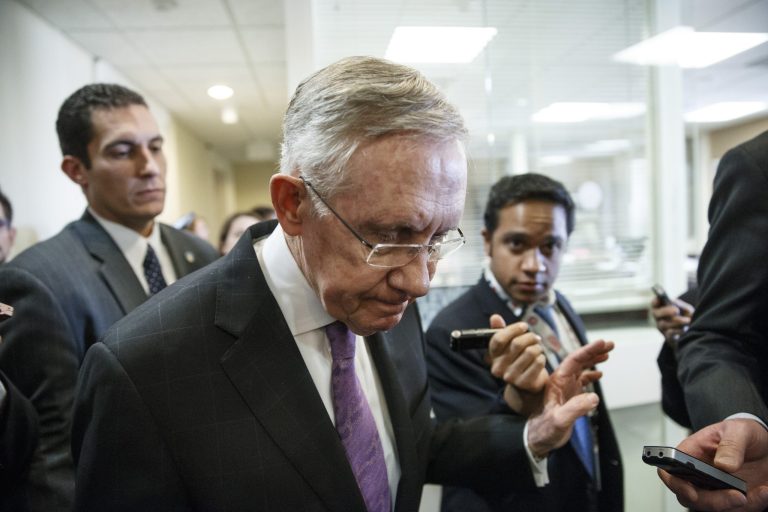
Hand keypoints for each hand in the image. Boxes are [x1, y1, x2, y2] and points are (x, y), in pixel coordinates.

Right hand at [486, 314, 547, 415]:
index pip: (498, 339)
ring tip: (538, 349)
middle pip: (517, 344)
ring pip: (530, 352)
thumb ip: (500, 331)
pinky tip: (540, 359)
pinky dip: (542, 358)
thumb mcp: (507, 346)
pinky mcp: (524, 383)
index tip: (524, 326)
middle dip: (530, 337)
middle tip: (536, 338)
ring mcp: (511, 377)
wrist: (525, 385)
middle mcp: (498, 368)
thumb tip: (494, 317)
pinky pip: (538, 363)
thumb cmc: (516, 360)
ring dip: (538, 347)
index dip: (513, 329)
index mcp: (492, 356)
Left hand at [526, 339, 613, 457]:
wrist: (537, 439)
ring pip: (580, 369)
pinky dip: (591, 375)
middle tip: (610, 344)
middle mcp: (561, 382)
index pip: (574, 361)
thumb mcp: (559, 420)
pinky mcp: (569, 397)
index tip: (602, 343)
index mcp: (557, 382)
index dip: (588, 351)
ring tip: (608, 354)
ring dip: (593, 361)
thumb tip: (594, 397)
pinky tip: (599, 374)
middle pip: (578, 361)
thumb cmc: (544, 430)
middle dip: (593, 351)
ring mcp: (565, 389)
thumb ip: (575, 409)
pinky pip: (581, 381)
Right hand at [651, 297, 693, 346]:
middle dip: (665, 311)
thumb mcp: (686, 310)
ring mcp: (662, 329)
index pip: (654, 303)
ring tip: (687, 321)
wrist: (693, 334)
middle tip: (676, 310)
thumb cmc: (688, 318)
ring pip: (664, 324)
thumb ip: (680, 305)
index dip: (656, 300)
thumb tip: (672, 301)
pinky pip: (670, 333)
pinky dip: (679, 330)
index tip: (660, 298)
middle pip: (656, 313)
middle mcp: (659, 319)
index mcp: (662, 309)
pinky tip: (686, 329)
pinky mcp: (667, 337)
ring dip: (677, 321)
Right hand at [659, 419, 767, 510]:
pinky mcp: (732, 499)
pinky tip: (764, 491)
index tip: (691, 491)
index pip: (670, 472)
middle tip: (738, 496)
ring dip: (736, 505)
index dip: (675, 484)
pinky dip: (753, 504)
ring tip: (759, 492)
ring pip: (714, 508)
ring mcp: (715, 489)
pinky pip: (738, 511)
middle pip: (691, 497)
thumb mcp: (738, 431)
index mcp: (691, 454)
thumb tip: (722, 465)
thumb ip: (730, 445)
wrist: (764, 444)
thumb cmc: (742, 433)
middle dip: (713, 502)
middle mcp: (698, 475)